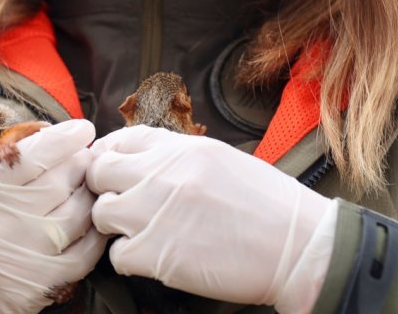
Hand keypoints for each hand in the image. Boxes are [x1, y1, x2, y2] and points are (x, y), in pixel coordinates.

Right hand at [0, 119, 107, 312]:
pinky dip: (93, 233)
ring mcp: (24, 255)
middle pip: (61, 181)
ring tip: (88, 185)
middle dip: (81, 162)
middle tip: (86, 156)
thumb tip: (47, 142)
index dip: (65, 138)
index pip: (34, 155)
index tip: (82, 129)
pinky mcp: (39, 284)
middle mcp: (3, 222)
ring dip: (89, 194)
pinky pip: (83, 254)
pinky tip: (91, 220)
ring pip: (78, 214)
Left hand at [87, 125, 336, 311]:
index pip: (122, 139)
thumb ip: (178, 157)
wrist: (299, 246)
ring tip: (138, 232)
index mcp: (181, 149)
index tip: (109, 167)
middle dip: (103, 187)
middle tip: (118, 202)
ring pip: (101, 213)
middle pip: (98, 172)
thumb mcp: (222, 160)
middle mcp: (161, 175)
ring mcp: (154, 213)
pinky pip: (117, 254)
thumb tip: (144, 162)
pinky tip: (152, 256)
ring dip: (114, 225)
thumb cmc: (267, 205)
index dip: (109, 154)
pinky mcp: (156, 253)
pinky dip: (129, 258)